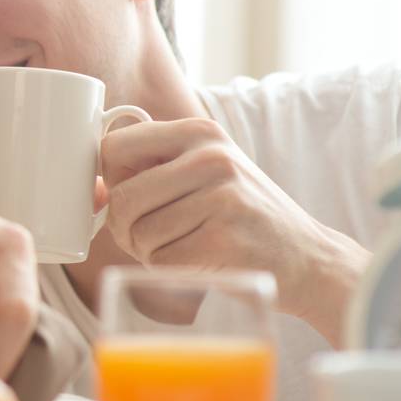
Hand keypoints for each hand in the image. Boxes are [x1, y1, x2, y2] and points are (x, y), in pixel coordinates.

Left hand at [100, 118, 367, 343]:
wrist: (307, 256)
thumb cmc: (239, 213)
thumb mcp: (203, 170)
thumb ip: (149, 167)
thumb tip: (92, 188)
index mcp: (198, 131)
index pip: (113, 148)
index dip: (106, 180)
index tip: (120, 197)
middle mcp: (211, 157)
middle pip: (122, 199)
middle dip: (126, 227)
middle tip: (153, 235)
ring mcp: (221, 197)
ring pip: (137, 234)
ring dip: (149, 251)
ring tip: (185, 244)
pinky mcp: (224, 240)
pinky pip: (160, 260)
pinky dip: (169, 268)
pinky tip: (199, 260)